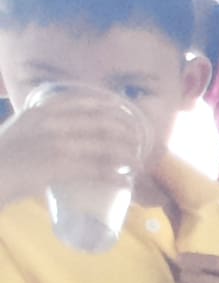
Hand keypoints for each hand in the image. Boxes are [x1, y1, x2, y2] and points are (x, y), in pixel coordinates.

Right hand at [0, 83, 144, 208]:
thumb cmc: (2, 156)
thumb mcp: (20, 130)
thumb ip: (40, 126)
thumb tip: (65, 132)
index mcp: (40, 110)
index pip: (82, 101)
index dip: (108, 106)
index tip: (124, 110)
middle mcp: (51, 123)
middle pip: (100, 123)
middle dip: (125, 133)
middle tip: (140, 142)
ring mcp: (56, 144)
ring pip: (104, 147)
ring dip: (127, 156)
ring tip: (139, 163)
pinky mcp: (60, 166)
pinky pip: (97, 170)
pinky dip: (115, 176)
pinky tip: (126, 181)